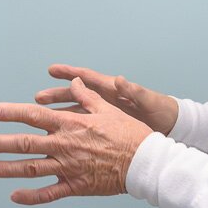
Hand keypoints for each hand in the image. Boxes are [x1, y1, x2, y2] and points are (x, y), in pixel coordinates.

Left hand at [0, 76, 152, 204]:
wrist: (146, 161)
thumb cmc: (129, 133)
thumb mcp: (108, 108)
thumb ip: (86, 96)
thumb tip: (75, 81)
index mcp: (70, 124)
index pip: (34, 116)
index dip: (11, 113)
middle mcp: (64, 144)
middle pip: (24, 143)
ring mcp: (68, 167)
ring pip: (30, 169)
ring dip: (5, 169)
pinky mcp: (76, 186)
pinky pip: (50, 193)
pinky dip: (31, 196)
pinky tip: (13, 195)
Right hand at [36, 64, 178, 135]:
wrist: (169, 127)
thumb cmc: (161, 110)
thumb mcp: (148, 100)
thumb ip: (134, 91)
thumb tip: (121, 80)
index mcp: (113, 90)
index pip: (87, 79)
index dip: (69, 73)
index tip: (52, 70)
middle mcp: (105, 101)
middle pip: (75, 97)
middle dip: (56, 97)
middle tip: (38, 98)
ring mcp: (104, 116)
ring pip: (76, 114)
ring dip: (59, 115)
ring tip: (41, 118)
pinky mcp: (106, 129)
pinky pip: (84, 129)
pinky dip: (71, 131)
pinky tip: (58, 137)